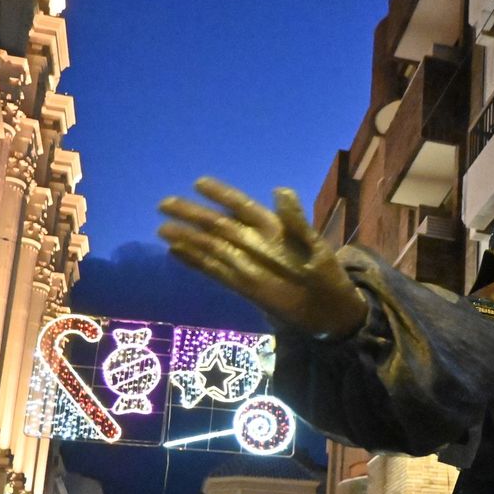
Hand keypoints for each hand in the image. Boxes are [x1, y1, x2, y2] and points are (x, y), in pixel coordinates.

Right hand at [158, 180, 367, 339]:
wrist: (330, 311)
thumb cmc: (326, 274)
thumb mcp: (316, 247)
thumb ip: (296, 221)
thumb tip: (279, 190)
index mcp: (273, 228)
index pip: (243, 206)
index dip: (222, 194)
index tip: (199, 183)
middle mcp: (254, 242)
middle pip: (218, 224)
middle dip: (192, 214)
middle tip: (164, 204)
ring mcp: (246, 264)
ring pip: (211, 247)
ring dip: (187, 238)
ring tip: (162, 230)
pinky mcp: (242, 286)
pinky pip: (214, 271)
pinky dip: (195, 263)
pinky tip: (175, 253)